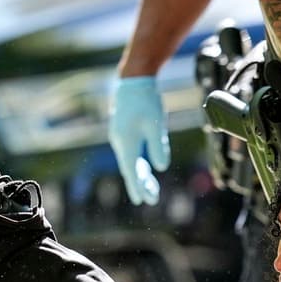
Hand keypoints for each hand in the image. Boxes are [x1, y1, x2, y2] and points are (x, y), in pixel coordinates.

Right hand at [107, 76, 166, 205]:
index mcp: (127, 142)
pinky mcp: (123, 131)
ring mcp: (120, 136)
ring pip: (130, 161)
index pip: (132, 172)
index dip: (139, 187)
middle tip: (151, 199)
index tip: (145, 201)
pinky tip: (145, 169)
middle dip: (141, 185)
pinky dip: (138, 163)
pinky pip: (130, 153)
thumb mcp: (156, 125)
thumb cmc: (146, 101)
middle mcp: (120, 141)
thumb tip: (160, 167)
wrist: (134, 80)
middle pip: (130, 169)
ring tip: (151, 188)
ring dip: (140, 175)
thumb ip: (158, 147)